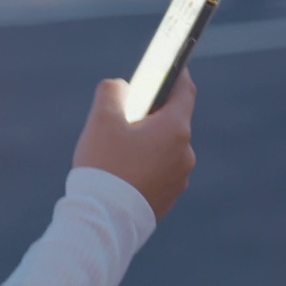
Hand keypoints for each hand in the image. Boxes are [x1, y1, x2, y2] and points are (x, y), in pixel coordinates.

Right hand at [71, 70, 196, 220]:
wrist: (104, 220)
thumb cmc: (104, 166)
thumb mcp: (101, 120)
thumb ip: (112, 91)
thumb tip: (122, 88)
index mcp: (175, 129)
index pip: (185, 91)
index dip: (176, 74)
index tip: (168, 65)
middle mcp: (185, 153)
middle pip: (170, 120)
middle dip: (149, 113)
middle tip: (122, 112)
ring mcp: (179, 178)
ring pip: (163, 147)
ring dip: (146, 140)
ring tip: (115, 147)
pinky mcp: (169, 197)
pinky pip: (159, 169)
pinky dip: (145, 162)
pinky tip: (120, 169)